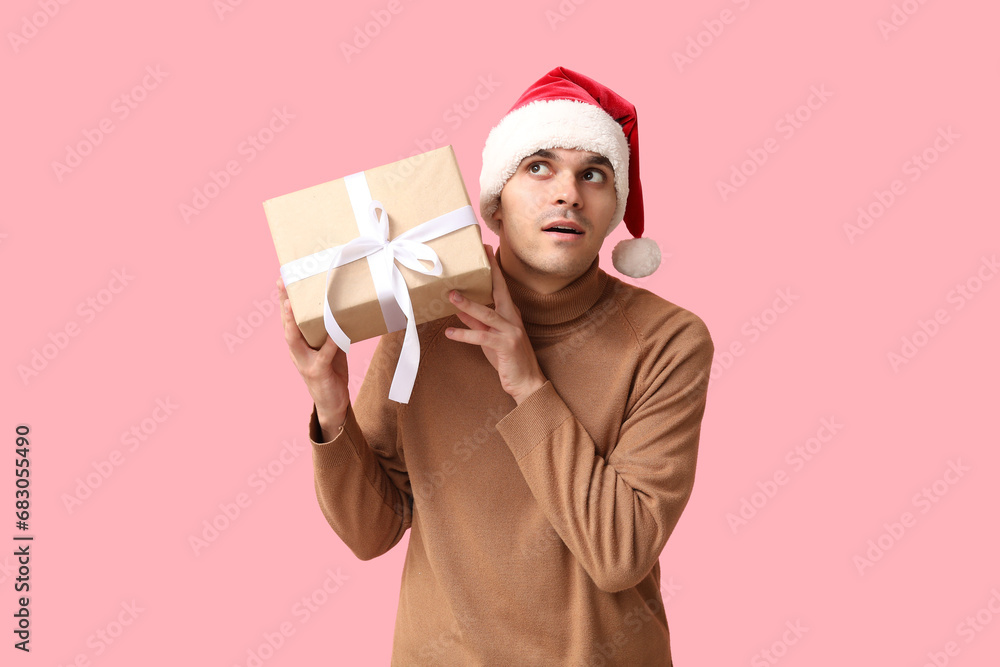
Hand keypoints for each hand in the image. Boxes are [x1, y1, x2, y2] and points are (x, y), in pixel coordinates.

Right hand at [277, 276, 349, 438]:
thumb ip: (330, 332)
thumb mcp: (330, 349)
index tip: (282, 280)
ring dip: (293, 322)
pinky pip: (323, 355)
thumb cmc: (331, 373)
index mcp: (298, 345)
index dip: (285, 300)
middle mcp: (296, 352)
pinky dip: (329, 343)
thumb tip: (341, 310)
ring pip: (295, 339)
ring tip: (292, 304)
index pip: (288, 319)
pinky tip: (334, 333)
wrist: (333, 404)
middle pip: (286, 324)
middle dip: (283, 304)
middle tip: (282, 283)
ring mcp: (304, 363)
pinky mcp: (317, 372)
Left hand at [443, 244, 546, 404]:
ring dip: (468, 305)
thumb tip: (460, 310)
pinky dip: (464, 334)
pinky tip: (449, 333)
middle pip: (500, 292)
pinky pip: (482, 337)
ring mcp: (511, 332)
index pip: (501, 288)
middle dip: (488, 274)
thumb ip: (476, 324)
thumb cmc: (508, 361)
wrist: (526, 383)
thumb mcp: (489, 339)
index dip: (494, 270)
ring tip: (451, 296)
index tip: (487, 251)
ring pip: (487, 314)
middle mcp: (513, 319)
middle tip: (475, 259)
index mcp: (511, 314)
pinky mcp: (506, 346)